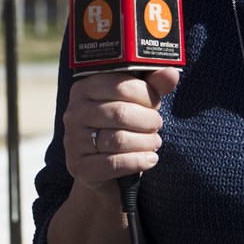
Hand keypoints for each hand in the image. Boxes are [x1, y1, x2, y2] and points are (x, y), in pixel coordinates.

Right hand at [62, 68, 180, 189]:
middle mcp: (74, 113)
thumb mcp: (136, 104)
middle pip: (120, 113)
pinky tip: (150, 160)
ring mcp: (73, 141)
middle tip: (157, 126)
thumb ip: (153, 86)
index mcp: (85, 88)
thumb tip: (171, 73)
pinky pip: (114, 164)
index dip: (146, 95)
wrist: (103, 169)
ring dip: (146, 142)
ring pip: (118, 139)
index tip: (155, 104)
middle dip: (148, 121)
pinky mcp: (79, 167)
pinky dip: (138, 161)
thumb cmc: (122, 128)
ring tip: (154, 142)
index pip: (120, 85)